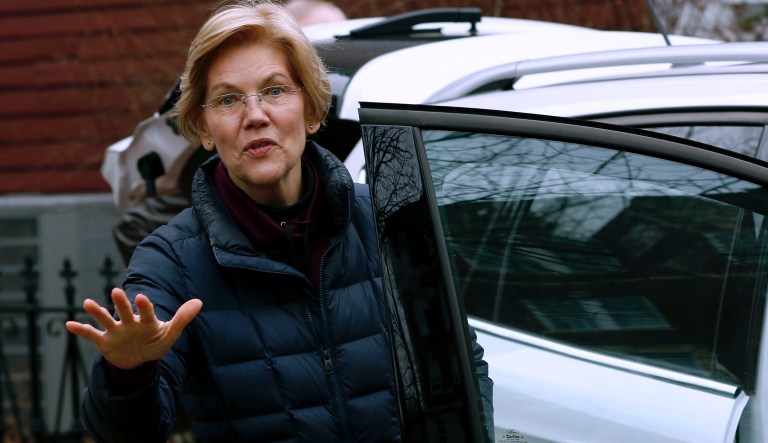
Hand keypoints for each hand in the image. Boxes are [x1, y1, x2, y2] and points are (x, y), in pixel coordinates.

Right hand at [65, 287, 202, 369]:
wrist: (139, 360)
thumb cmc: (156, 343)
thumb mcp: (170, 334)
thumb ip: (183, 318)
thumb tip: (199, 302)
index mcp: (146, 320)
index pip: (146, 312)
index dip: (144, 306)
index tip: (142, 296)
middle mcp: (129, 322)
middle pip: (124, 312)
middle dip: (121, 303)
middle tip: (116, 291)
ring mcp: (115, 331)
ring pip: (105, 320)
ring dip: (97, 312)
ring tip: (87, 303)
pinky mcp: (104, 341)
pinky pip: (91, 334)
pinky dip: (80, 330)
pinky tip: (69, 324)